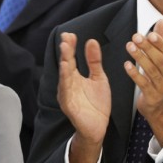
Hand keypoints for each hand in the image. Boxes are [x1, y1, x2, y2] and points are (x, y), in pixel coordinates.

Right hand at [57, 32, 110, 162]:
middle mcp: (68, 84)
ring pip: (64, 77)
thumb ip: (94, 61)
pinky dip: (65, 81)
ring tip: (65, 51)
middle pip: (65, 65)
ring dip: (64, 63)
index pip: (71, 58)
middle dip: (66, 52)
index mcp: (74, 77)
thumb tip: (91, 41)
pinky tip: (66, 70)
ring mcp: (67, 95)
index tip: (70, 34)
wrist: (97, 128)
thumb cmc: (96, 104)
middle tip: (66, 38)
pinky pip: (66, 92)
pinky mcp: (69, 105)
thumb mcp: (98, 78)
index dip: (70, 46)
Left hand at [124, 18, 162, 143]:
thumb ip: (161, 40)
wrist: (160, 107)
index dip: (160, 43)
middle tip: (135, 37)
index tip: (149, 33)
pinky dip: (135, 74)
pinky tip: (126, 65)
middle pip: (160, 60)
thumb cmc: (160, 78)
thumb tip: (162, 20)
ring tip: (129, 46)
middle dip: (147, 47)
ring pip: (151, 71)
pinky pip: (143, 84)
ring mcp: (162, 87)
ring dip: (140, 58)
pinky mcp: (152, 96)